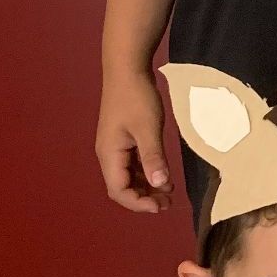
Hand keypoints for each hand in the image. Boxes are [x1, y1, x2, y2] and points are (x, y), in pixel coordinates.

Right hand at [96, 70, 172, 212]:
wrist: (127, 70)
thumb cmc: (136, 97)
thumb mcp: (148, 128)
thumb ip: (153, 157)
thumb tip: (160, 184)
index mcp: (109, 155)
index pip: (119, 191)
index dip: (138, 203)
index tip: (160, 207)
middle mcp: (109, 154)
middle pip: (122, 186)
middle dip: (143, 198)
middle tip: (168, 204)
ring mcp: (115, 146)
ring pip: (128, 176)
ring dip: (146, 186)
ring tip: (168, 194)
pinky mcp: (124, 139)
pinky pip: (133, 164)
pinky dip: (147, 172)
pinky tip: (163, 175)